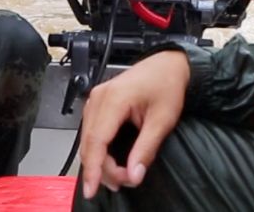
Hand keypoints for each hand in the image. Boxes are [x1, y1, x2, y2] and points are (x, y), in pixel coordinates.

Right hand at [80, 51, 189, 197]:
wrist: (166, 65)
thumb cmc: (166, 86)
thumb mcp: (162, 121)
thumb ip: (146, 149)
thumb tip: (134, 174)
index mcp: (114, 99)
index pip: (97, 139)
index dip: (94, 166)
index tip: (92, 188)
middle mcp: (99, 97)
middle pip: (89, 141)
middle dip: (100, 168)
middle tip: (121, 184)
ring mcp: (96, 98)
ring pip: (87, 138)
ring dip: (99, 160)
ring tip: (119, 175)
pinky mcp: (98, 102)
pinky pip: (90, 130)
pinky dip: (97, 148)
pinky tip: (109, 160)